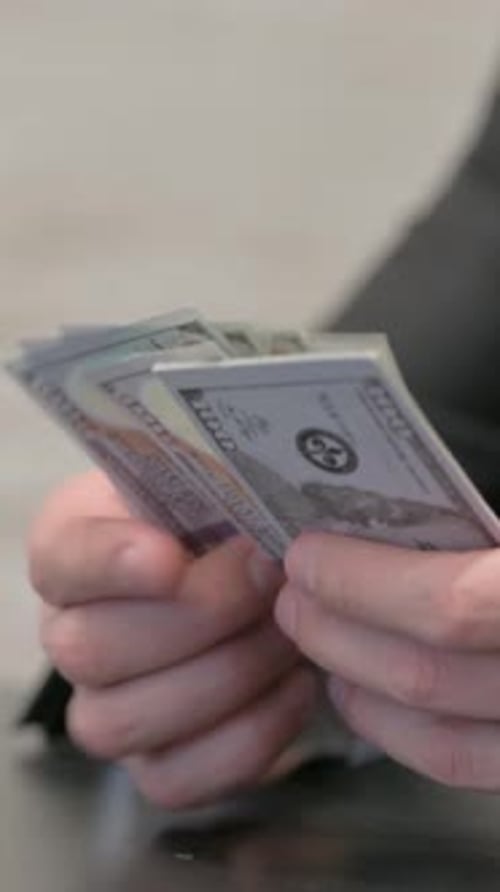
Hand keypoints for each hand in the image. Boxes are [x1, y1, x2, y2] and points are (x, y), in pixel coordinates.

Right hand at [29, 470, 316, 808]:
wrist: (259, 580)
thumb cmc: (230, 522)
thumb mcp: (218, 484)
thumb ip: (216, 487)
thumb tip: (261, 520)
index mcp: (73, 549)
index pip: (62, 559)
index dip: (109, 564)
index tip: (170, 555)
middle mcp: (73, 634)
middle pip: (90, 650)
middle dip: (198, 615)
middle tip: (269, 576)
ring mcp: (108, 708)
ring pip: (124, 721)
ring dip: (226, 674)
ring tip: (289, 632)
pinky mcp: (154, 765)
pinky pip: (173, 780)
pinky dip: (247, 736)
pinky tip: (296, 686)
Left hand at [275, 532, 499, 789]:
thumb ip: (463, 529)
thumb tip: (374, 515)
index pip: (449, 606)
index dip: (360, 583)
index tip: (306, 554)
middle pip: (422, 677)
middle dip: (335, 630)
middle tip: (290, 593)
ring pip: (433, 731)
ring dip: (352, 678)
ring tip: (310, 631)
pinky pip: (457, 762)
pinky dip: (392, 728)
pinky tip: (355, 689)